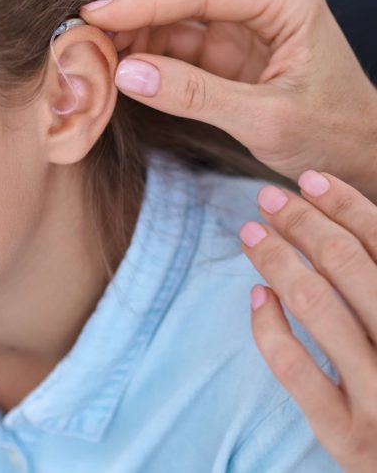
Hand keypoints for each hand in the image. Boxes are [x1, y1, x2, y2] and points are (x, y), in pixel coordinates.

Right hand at [78, 0, 376, 201]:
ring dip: (136, 12)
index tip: (95, 18)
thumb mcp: (265, 121)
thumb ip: (193, 96)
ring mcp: (242, 10)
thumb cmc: (329, 133)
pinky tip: (126, 60)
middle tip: (101, 29)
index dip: (142, 0)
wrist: (356, 149)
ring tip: (106, 50)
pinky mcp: (225, 36)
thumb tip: (124, 74)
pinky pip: (174, 23)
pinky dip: (145, 37)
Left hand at [240, 170, 376, 471]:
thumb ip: (376, 280)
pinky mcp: (347, 435)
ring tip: (251, 232)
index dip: (345, 204)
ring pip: (315, 303)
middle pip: (347, 263)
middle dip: (302, 222)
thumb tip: (347, 226)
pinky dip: (269, 324)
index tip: (308, 179)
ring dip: (276, 258)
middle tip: (268, 198)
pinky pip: (294, 366)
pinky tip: (258, 295)